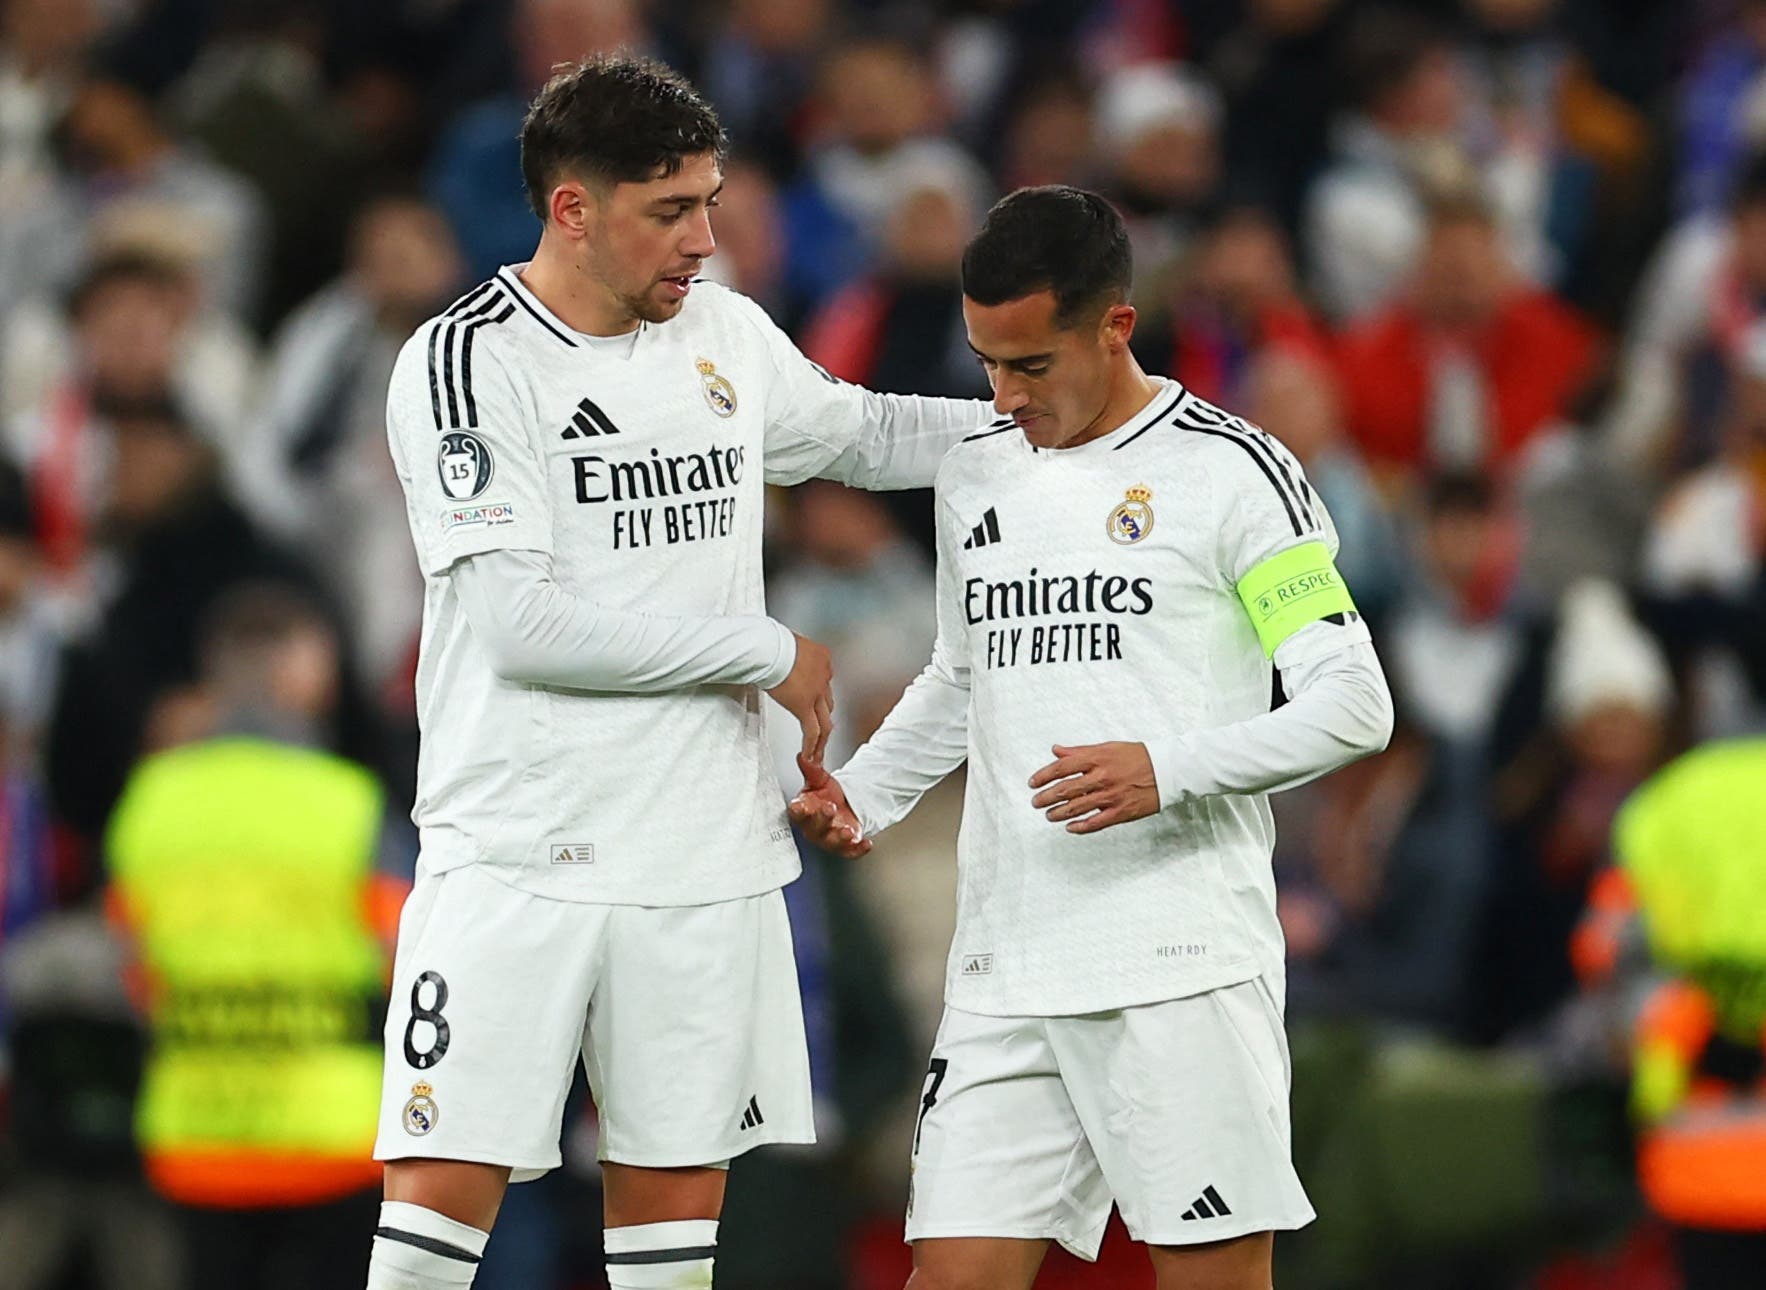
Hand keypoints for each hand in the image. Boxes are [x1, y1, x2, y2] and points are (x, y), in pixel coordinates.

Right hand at [766, 633, 834, 764]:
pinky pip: (812, 731)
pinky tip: (808, 756)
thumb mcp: (786, 643)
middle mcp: (824, 675)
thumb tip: (776, 655)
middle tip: (821, 730)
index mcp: (822, 658)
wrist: (769, 647)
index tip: (813, 702)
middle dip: (823, 717)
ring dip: (822, 738)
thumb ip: (788, 654)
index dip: (819, 693)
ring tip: (818, 752)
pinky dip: (812, 745)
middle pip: (828, 702)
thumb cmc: (769, 640)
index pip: (824, 679)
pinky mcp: (804, 706)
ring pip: (825, 721)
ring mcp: (816, 693)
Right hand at [787, 754, 871, 857]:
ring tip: (848, 831)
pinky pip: (850, 851)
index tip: (799, 805)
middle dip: (821, 818)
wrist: (843, 806)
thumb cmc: (825, 795)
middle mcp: (813, 828)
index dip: (797, 810)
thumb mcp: (820, 780)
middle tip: (830, 808)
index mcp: (804, 811)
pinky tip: (867, 843)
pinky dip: (859, 849)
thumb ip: (811, 769)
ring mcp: (829, 839)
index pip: (796, 813)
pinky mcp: (845, 846)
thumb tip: (803, 755)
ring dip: (839, 838)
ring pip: (831, 842)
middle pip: (814, 827)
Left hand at [1028, 742, 1159, 833]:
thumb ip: (1079, 751)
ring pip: (1076, 808)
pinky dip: (1080, 827)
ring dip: (1058, 813)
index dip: (1043, 776)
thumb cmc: (1138, 756)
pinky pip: (1096, 823)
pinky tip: (1070, 827)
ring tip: (1048, 815)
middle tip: (1035, 802)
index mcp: (1097, 759)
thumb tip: (1056, 751)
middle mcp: (1101, 777)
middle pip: (1065, 790)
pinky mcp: (1121, 812)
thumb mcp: (1107, 747)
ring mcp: (1111, 796)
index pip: (1062, 768)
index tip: (1033, 783)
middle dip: (1046, 798)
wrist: (1167, 770)